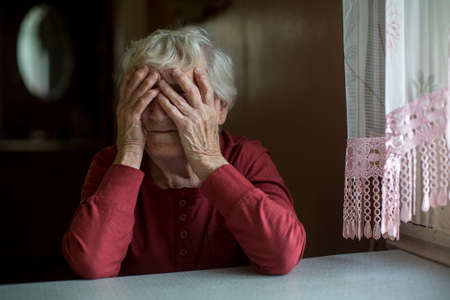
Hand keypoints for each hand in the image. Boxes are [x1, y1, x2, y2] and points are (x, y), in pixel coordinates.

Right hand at [115, 66, 158, 166]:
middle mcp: (122, 107)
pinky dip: (148, 96)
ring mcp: (126, 112)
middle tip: (147, 65)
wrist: (129, 151)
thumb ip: (139, 109)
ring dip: (145, 82)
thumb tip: (147, 101)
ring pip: (136, 93)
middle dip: (138, 75)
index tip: (139, 66)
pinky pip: (141, 105)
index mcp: (122, 106)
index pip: (126, 87)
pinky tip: (156, 90)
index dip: (132, 76)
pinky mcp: (132, 119)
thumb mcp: (136, 120)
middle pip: (130, 87)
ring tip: (154, 74)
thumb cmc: (135, 138)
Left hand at [157, 67, 228, 181]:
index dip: (203, 79)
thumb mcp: (214, 127)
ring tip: (160, 81)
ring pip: (180, 99)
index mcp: (212, 111)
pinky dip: (165, 102)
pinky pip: (172, 111)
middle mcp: (204, 112)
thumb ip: (212, 114)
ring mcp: (194, 118)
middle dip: (182, 78)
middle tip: (173, 69)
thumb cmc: (210, 147)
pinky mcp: (184, 126)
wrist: (209, 160)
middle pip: (193, 90)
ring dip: (169, 89)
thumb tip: (212, 105)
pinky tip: (158, 97)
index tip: (197, 69)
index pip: (208, 91)